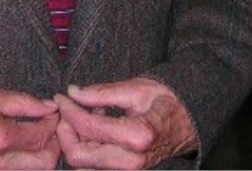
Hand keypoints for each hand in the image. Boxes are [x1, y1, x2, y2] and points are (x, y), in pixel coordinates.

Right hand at [0, 80, 60, 169]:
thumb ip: (21, 102)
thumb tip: (48, 107)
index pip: (41, 137)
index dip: (54, 122)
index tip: (55, 110)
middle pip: (43, 165)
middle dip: (54, 144)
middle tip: (53, 124)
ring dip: (42, 156)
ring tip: (40, 133)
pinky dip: (26, 163)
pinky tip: (25, 146)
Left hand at [55, 78, 197, 169]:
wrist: (191, 121)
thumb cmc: (166, 101)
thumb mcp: (135, 89)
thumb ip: (101, 93)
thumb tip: (72, 92)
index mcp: (137, 136)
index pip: (88, 127)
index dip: (69, 110)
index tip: (61, 96)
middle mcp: (133, 162)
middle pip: (80, 156)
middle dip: (66, 131)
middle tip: (66, 108)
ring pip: (85, 165)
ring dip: (75, 140)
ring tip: (85, 113)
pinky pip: (96, 166)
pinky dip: (87, 147)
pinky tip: (94, 125)